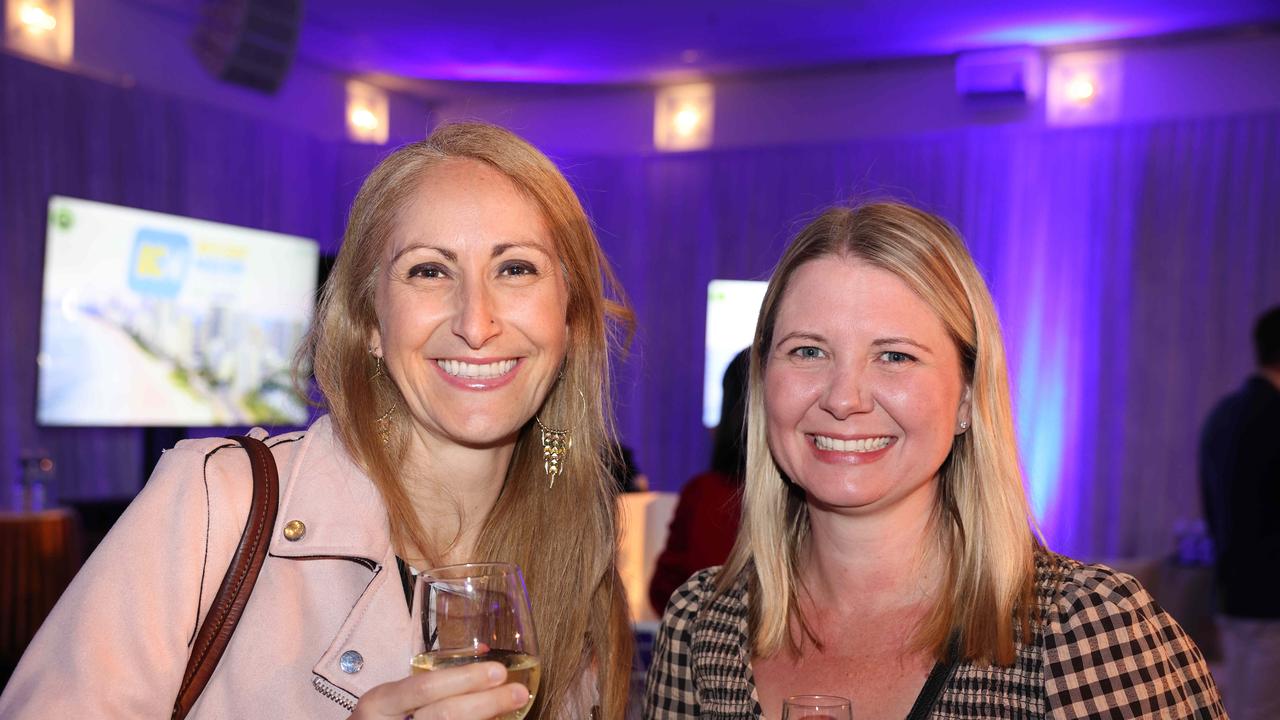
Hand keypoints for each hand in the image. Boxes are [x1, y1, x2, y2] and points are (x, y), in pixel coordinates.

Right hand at [347, 660, 529, 719]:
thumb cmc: (383, 718)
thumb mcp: (393, 698)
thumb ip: (428, 681)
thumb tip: (484, 656)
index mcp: (381, 702)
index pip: (426, 688)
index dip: (465, 679)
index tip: (499, 671)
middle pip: (446, 715)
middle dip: (486, 703)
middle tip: (518, 692)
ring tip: (513, 710)